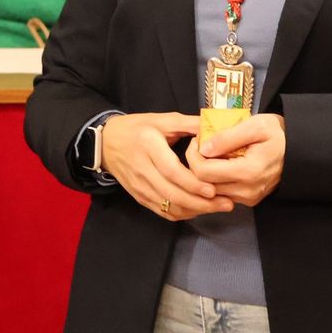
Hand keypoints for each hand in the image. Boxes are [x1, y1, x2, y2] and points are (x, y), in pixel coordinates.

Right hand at [99, 112, 232, 221]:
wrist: (105, 143)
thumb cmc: (137, 128)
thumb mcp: (161, 119)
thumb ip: (188, 123)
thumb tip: (214, 126)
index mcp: (148, 146)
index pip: (171, 171)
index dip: (192, 183)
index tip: (213, 189)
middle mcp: (142, 169)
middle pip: (172, 193)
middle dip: (201, 203)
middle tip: (226, 204)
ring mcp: (139, 186)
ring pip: (168, 206)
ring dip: (195, 210)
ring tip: (218, 207)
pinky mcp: (139, 197)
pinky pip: (162, 211)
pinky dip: (182, 213)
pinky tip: (198, 209)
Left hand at [190, 113, 285, 207]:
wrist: (299, 150)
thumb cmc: (278, 134)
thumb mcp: (255, 125)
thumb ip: (227, 137)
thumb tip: (203, 148)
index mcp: (249, 172)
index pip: (203, 172)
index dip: (193, 155)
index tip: (198, 139)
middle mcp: (247, 191)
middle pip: (203, 184)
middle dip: (196, 163)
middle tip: (202, 144)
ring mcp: (248, 198)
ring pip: (210, 192)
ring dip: (205, 172)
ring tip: (213, 152)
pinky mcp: (249, 200)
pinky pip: (222, 194)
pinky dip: (215, 179)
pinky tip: (221, 163)